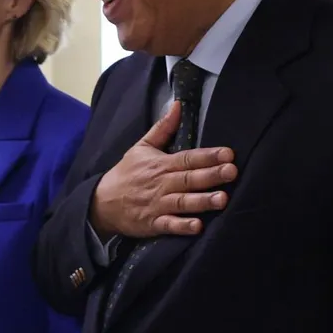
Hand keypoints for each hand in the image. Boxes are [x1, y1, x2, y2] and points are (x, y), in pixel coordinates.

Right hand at [89, 101, 237, 239]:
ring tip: (223, 199)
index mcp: (161, 164)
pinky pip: (169, 225)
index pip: (188, 158)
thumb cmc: (126, 173)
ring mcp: (157, 205)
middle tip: (231, 171)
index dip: (208, 156)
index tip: (228, 153)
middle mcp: (161, 184)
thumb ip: (163, 128)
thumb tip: (178, 106)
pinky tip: (197, 226)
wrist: (101, 202)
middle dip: (211, 175)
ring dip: (202, 201)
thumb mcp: (141, 147)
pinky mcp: (153, 223)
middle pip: (189, 179)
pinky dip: (182, 226)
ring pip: (183, 202)